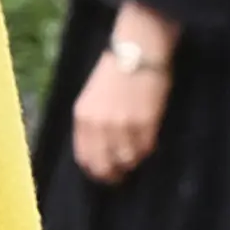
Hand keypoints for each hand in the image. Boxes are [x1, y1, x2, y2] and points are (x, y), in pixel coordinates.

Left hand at [71, 4, 175, 182]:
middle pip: (105, 164)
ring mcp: (123, 124)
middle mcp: (100, 124)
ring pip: (128, 159)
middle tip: (121, 175)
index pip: (84, 156)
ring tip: (136, 152)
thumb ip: (92, 125)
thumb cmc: (113, 74)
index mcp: (82, 117)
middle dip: (113, 174)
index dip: (95, 170)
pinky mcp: (145, 122)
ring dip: (133, 160)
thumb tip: (99, 152)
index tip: (104, 174)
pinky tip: (147, 141)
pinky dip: (147, 149)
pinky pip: (146, 148)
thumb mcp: (91, 99)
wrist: (137, 53)